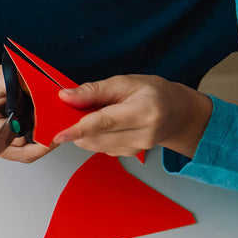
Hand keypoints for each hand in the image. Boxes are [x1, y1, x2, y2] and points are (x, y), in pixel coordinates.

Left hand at [53, 75, 211, 158]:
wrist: (178, 113)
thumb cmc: (154, 93)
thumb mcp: (125, 82)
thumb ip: (94, 91)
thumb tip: (65, 97)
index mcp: (145, 112)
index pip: (105, 123)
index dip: (79, 129)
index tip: (59, 135)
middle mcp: (143, 135)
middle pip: (96, 136)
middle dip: (78, 125)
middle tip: (77, 108)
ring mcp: (137, 148)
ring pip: (95, 144)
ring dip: (85, 131)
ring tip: (98, 112)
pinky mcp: (129, 154)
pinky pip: (101, 147)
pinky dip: (94, 136)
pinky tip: (105, 124)